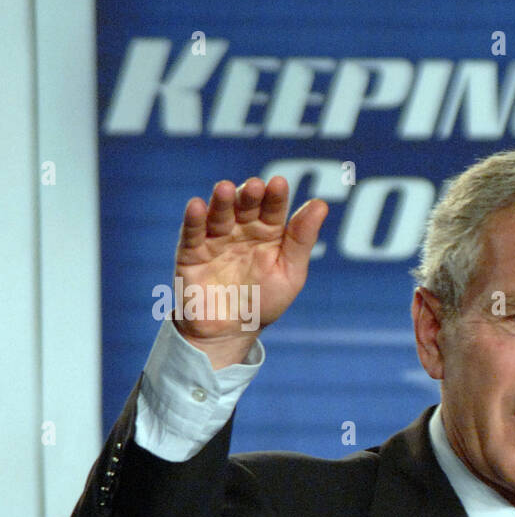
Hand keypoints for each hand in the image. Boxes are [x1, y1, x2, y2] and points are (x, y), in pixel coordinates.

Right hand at [173, 176, 327, 368]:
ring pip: (219, 215)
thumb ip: (301, 239)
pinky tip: (197, 206)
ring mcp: (216, 239)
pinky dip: (194, 220)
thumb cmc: (265, 302)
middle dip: (249, 196)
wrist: (232, 332)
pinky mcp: (192, 252)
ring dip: (221, 201)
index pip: (273, 209)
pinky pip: (192, 233)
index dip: (275, 197)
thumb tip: (320, 204)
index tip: (279, 184)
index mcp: (269, 233)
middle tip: (255, 186)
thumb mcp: (290, 273)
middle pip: (245, 207)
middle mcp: (242, 230)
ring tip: (225, 188)